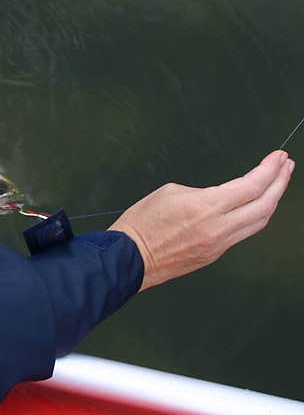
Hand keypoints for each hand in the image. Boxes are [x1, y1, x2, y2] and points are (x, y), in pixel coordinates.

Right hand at [108, 150, 293, 291]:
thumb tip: (217, 196)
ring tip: (277, 186)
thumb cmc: (141, 225)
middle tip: (286, 167)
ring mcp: (219, 244)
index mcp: (207, 207)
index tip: (277, 157)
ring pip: (260, 222)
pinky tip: (254, 208)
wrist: (129, 257)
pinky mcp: (214, 255)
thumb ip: (202, 192)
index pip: (252, 185)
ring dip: (272, 201)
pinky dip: (254, 217)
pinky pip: (243, 234)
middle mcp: (219, 228)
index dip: (270, 169)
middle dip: (280, 182)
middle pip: (266, 204)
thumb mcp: (169, 192)